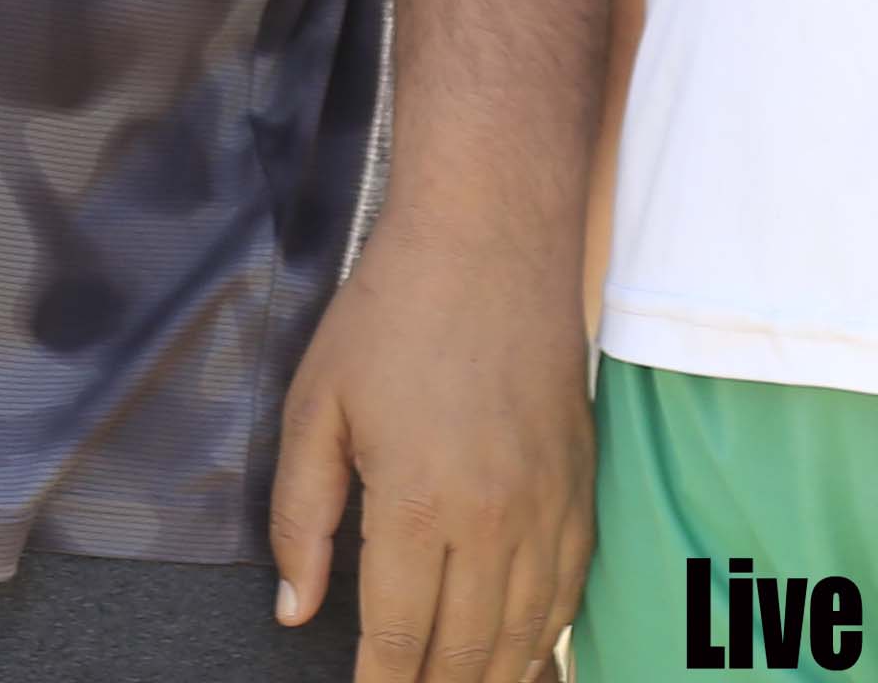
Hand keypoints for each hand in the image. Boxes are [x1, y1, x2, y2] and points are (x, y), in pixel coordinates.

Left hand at [266, 211, 591, 678]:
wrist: (491, 238)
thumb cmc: (392, 313)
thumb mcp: (316, 406)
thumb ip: (301, 516)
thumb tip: (294, 606)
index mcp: (419, 505)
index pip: (401, 637)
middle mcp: (495, 521)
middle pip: (468, 652)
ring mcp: (549, 508)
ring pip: (527, 635)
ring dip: (493, 677)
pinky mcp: (582, 488)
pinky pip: (571, 593)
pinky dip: (545, 639)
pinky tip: (522, 657)